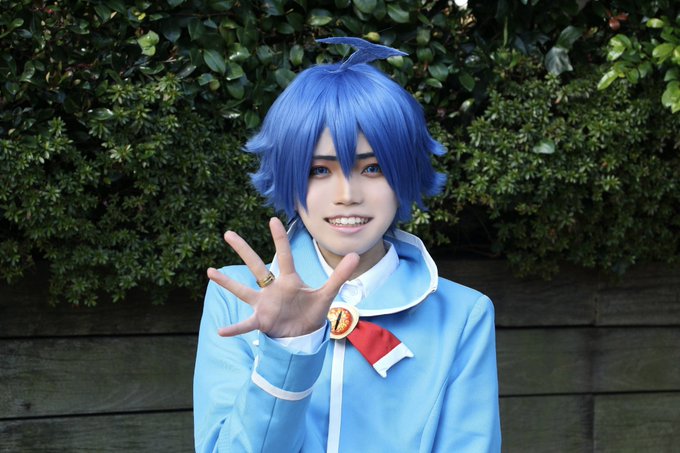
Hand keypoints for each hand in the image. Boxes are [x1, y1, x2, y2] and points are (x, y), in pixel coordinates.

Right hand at [207, 217, 359, 337]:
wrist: (303, 334)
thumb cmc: (311, 312)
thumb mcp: (327, 294)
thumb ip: (340, 275)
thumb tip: (356, 254)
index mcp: (289, 280)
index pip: (284, 256)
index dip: (280, 239)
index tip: (273, 219)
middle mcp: (273, 289)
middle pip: (256, 266)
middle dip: (244, 250)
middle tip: (228, 233)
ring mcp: (264, 304)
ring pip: (243, 290)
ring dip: (227, 282)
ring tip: (210, 271)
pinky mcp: (261, 321)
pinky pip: (245, 324)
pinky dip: (234, 328)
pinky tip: (221, 331)